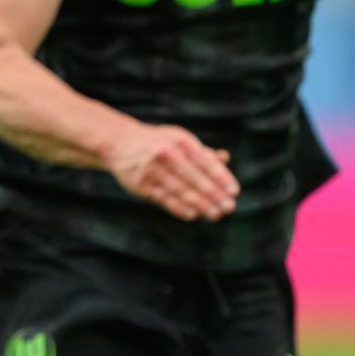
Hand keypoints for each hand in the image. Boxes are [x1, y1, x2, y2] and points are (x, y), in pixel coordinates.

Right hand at [105, 122, 238, 221]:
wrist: (120, 143)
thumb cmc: (158, 143)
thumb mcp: (178, 140)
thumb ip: (201, 151)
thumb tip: (225, 158)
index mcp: (180, 141)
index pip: (205, 161)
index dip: (221, 177)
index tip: (234, 192)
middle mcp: (166, 154)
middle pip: (194, 178)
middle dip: (214, 195)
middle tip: (229, 208)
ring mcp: (152, 169)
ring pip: (181, 191)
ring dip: (200, 205)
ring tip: (215, 214)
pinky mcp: (142, 184)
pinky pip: (164, 199)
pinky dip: (179, 208)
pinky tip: (193, 214)